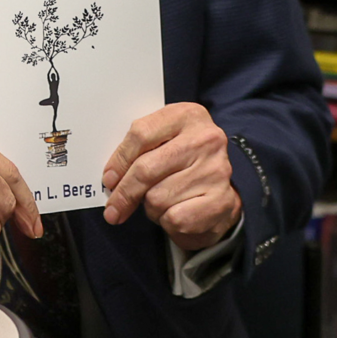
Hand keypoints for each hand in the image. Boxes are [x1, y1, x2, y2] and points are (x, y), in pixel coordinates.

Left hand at [101, 103, 241, 250]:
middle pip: (146, 169)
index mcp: (187, 115)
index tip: (108, 179)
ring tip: (161, 201)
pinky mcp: (222, 201)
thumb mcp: (165, 137)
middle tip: (114, 209)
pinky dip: (168, 222)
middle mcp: (205, 140)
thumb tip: (111, 177)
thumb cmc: (186, 158)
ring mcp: (215, 171)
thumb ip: (140, 147)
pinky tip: (176, 212)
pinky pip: (176, 218)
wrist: (228, 183)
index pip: (141, 134)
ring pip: (157, 198)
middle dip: (125, 192)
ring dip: (151, 207)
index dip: (119, 160)